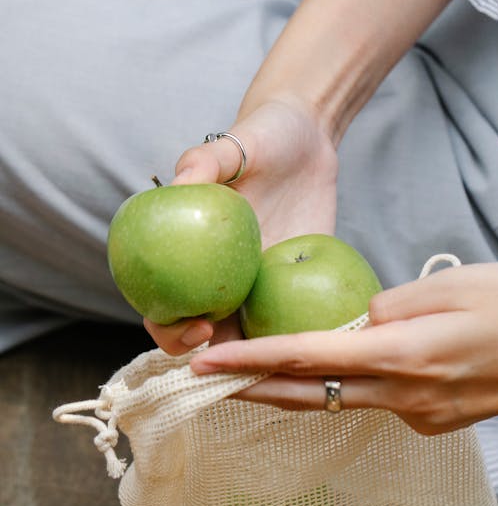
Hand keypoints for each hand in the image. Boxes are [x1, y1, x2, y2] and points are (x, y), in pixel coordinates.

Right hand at [144, 95, 337, 354]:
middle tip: (245, 359)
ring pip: (253, 339)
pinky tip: (324, 350)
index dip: (170, 330)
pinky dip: (304, 339)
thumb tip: (181, 182)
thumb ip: (207, 160)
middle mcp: (221, 279)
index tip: (198, 328)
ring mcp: (261, 287)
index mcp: (192, 256)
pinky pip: (295, 320)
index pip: (164, 307)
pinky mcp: (298, 285)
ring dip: (263, 363)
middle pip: (207, 339)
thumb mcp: (239, 141)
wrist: (308, 138)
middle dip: (217, 364)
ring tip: (287, 370)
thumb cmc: (265, 136)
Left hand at [188, 262, 497, 434]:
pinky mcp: (442, 421)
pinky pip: (382, 402)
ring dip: (297, 391)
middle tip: (203, 381)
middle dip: (254, 390)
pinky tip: (338, 369)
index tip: (203, 366)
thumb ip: (393, 305)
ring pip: (346, 402)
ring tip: (249, 377)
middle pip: (315, 396)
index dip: (251, 365)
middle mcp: (410, 399)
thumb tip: (357, 322)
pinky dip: (351, 387)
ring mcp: (427, 418)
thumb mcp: (456, 283)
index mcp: (408, 357)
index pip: (310, 361)